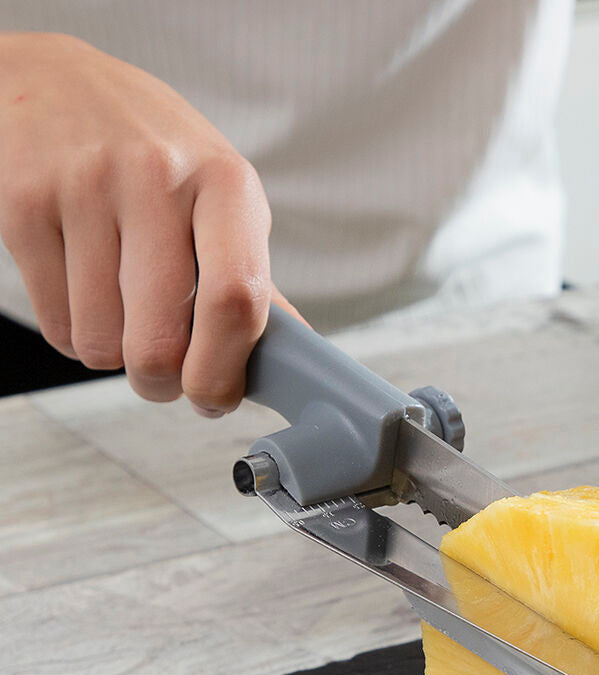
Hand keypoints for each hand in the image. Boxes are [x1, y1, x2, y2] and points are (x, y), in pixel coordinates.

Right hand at [0, 32, 290, 416]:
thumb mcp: (222, 198)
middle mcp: (156, 178)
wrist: (61, 80)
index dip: (223, 370)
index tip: (215, 397)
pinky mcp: (22, 202)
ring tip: (122, 313)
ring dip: (113, 354)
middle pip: (159, 339)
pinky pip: (55, 324)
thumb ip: (252, 279)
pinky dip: (74, 335)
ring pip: (100, 342)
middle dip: (161, 381)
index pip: (235, 299)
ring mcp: (84, 186)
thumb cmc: (159, 155)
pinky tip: (86, 294)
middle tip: (163, 373)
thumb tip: (300, 359)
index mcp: (226, 184)